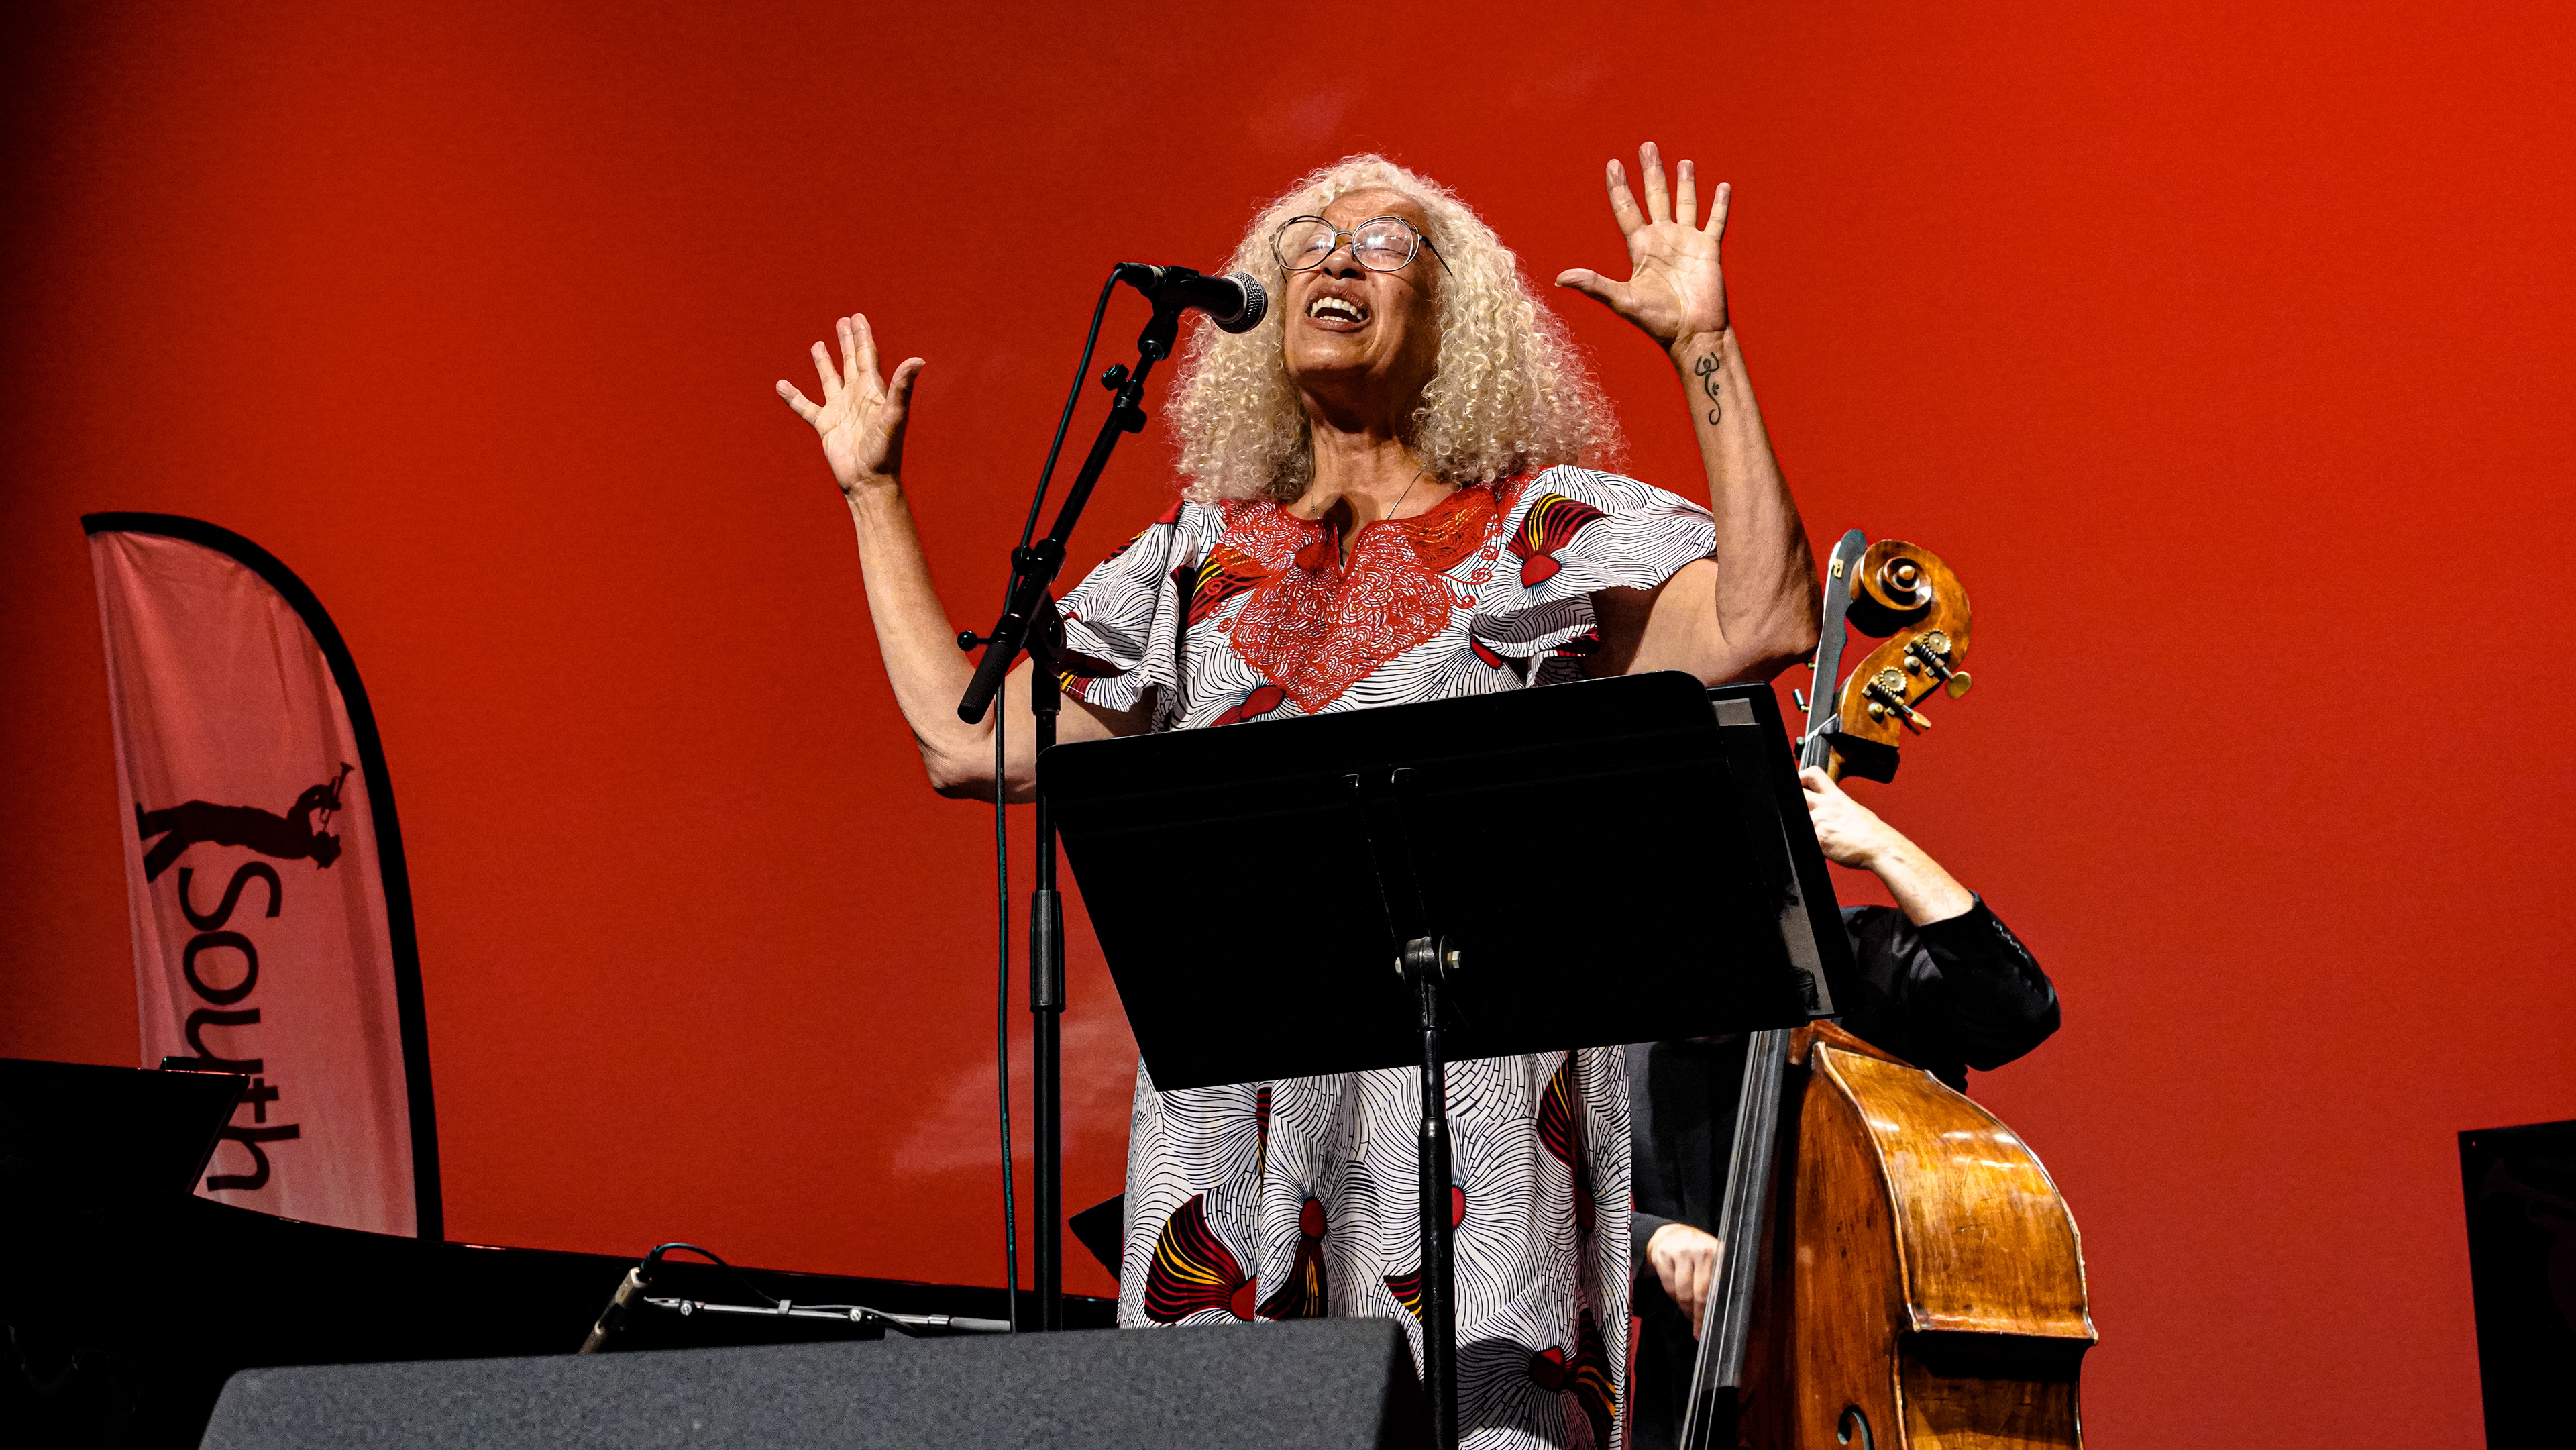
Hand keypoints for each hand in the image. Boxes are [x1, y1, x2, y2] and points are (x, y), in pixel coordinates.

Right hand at [776, 314, 924, 498]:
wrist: (869, 480)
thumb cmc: (885, 450)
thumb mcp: (894, 415)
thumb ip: (902, 387)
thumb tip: (919, 360)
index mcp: (873, 390)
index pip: (867, 356)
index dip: (863, 336)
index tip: (857, 317)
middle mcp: (856, 396)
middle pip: (850, 361)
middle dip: (847, 341)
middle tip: (843, 320)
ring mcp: (840, 410)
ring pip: (829, 378)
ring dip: (824, 361)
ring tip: (818, 344)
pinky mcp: (825, 425)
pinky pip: (805, 407)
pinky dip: (793, 396)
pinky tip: (781, 384)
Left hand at [1555, 142, 1729, 350]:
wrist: (1693, 334)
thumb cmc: (1657, 321)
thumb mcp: (1622, 300)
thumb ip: (1594, 285)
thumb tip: (1560, 278)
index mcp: (1641, 248)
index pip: (1627, 210)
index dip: (1620, 188)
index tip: (1613, 164)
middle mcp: (1663, 240)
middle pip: (1655, 197)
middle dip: (1651, 172)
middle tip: (1647, 146)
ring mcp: (1687, 243)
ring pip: (1685, 203)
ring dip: (1684, 183)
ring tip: (1682, 161)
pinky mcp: (1709, 250)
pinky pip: (1715, 221)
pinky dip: (1719, 204)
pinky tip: (1721, 185)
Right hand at [1647, 1221, 1721, 1334]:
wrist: (1673, 1234)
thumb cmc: (1698, 1254)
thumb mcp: (1714, 1261)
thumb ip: (1720, 1280)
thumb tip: (1724, 1313)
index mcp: (1719, 1253)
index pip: (1717, 1289)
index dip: (1713, 1312)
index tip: (1709, 1329)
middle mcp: (1701, 1250)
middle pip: (1700, 1294)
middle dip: (1698, 1316)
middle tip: (1698, 1330)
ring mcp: (1681, 1251)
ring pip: (1682, 1293)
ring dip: (1685, 1307)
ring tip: (1689, 1312)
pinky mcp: (1663, 1255)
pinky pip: (1669, 1286)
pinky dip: (1673, 1296)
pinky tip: (1677, 1296)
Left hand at [1801, 766, 1902, 868]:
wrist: (1881, 847)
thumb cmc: (1872, 833)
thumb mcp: (1853, 809)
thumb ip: (1835, 806)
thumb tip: (1826, 810)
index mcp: (1836, 797)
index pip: (1813, 774)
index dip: (1802, 777)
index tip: (1800, 785)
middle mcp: (1826, 806)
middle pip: (1798, 794)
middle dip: (1797, 802)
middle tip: (1804, 812)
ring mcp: (1821, 822)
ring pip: (1799, 820)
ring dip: (1807, 828)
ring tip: (1822, 835)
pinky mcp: (1819, 839)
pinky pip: (1806, 839)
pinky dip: (1813, 845)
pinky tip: (1825, 847)